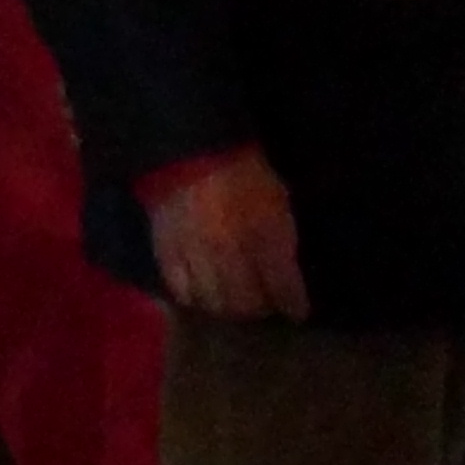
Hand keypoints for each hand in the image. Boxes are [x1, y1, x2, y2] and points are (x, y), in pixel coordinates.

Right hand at [148, 152, 308, 319]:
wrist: (191, 153)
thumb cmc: (245, 173)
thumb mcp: (279, 200)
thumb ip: (283, 239)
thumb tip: (288, 271)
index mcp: (265, 236)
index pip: (282, 286)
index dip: (293, 304)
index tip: (298, 312)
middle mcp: (230, 253)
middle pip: (245, 303)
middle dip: (258, 309)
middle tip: (263, 304)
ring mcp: (196, 256)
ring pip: (213, 303)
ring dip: (227, 308)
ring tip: (233, 302)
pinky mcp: (167, 255)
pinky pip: (182, 291)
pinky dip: (196, 298)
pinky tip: (204, 295)